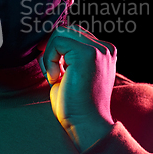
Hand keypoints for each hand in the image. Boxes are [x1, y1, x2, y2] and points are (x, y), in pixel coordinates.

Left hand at [38, 25, 116, 151]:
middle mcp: (106, 48)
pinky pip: (58, 42)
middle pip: (66, 29)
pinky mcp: (88, 53)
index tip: (53, 69)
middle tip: (51, 72)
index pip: (73, 33)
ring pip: (60, 32)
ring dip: (50, 54)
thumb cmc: (75, 104)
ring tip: (55, 76)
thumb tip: (46, 39)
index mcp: (105, 52)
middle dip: (51, 48)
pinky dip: (50, 59)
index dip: (56, 47)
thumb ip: (66, 55)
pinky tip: (56, 78)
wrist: (86, 124)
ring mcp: (99, 49)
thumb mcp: (71, 72)